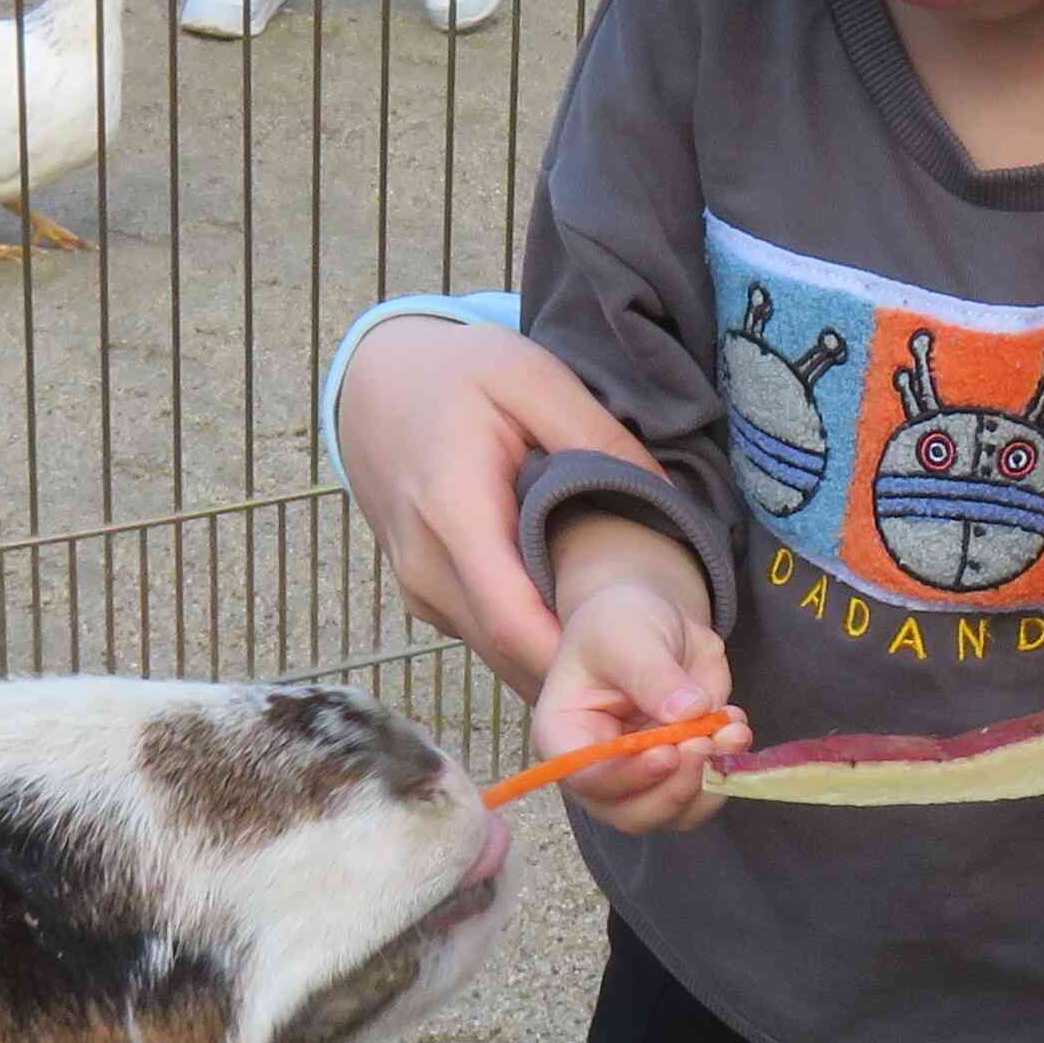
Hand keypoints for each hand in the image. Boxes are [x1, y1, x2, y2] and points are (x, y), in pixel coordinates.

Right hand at [334, 317, 654, 688]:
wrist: (374, 383)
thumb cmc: (456, 374)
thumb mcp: (533, 377)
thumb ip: (597, 437)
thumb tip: (670, 500)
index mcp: (453, 510)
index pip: (512, 619)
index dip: (573, 655)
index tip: (640, 662)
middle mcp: (426, 564)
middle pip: (507, 650)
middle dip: (579, 668)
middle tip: (654, 666)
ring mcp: (419, 587)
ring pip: (494, 652)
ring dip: (555, 660)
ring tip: (626, 646)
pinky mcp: (423, 595)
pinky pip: (482, 635)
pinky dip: (530, 640)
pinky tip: (576, 620)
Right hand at [532, 575, 738, 833]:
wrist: (654, 624)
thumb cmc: (622, 624)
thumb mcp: (628, 636)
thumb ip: (652, 674)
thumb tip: (690, 711)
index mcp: (564, 736)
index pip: (587, 779)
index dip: (629, 776)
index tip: (670, 752)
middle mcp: (598, 771)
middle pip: (631, 813)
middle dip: (675, 787)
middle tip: (707, 741)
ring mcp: (641, 780)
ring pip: (673, 814)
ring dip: (710, 781)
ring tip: (732, 730)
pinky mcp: (679, 775)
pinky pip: (704, 795)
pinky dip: (727, 770)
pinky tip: (735, 728)